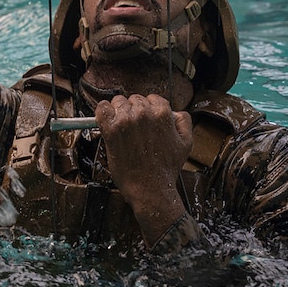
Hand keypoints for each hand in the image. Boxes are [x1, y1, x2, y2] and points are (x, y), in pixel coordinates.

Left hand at [95, 94, 192, 245]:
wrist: (149, 188)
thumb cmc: (166, 168)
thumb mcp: (186, 143)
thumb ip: (184, 121)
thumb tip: (175, 112)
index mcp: (162, 113)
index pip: (152, 99)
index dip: (150, 109)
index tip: (146, 120)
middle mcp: (143, 113)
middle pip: (134, 99)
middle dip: (134, 111)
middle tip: (135, 128)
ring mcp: (126, 121)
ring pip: (118, 102)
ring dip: (119, 112)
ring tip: (123, 128)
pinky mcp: (111, 130)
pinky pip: (101, 108)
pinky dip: (103, 111)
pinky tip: (108, 121)